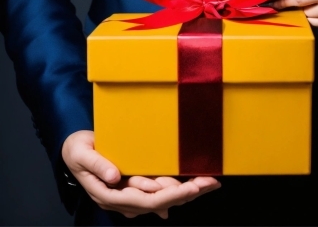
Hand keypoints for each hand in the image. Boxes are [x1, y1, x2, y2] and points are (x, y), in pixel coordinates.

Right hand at [62, 130, 220, 218]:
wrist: (74, 150)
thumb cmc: (78, 151)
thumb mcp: (83, 154)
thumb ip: (98, 165)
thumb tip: (115, 177)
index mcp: (110, 194)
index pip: (145, 200)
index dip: (169, 195)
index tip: (189, 188)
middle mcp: (122, 199)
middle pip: (159, 202)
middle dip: (185, 194)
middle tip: (209, 183)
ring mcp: (128, 194)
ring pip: (161, 198)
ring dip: (185, 192)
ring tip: (208, 183)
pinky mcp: (133, 185)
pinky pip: (157, 192)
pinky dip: (175, 191)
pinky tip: (191, 191)